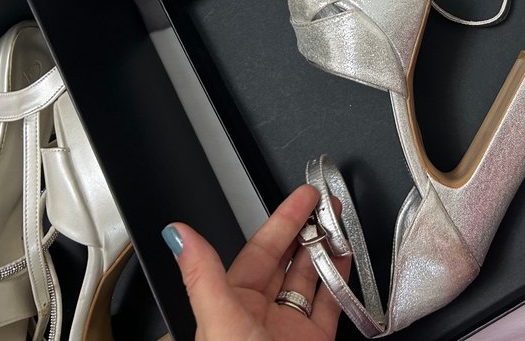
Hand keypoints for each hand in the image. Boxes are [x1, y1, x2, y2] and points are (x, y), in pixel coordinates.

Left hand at [164, 184, 350, 340]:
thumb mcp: (219, 322)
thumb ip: (203, 275)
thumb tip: (178, 234)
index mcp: (230, 305)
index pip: (260, 250)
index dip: (283, 220)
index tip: (302, 197)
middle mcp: (260, 315)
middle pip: (288, 260)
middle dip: (308, 230)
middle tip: (328, 205)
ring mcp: (290, 330)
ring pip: (311, 280)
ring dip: (327, 252)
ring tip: (341, 227)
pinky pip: (331, 306)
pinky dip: (341, 283)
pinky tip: (346, 263)